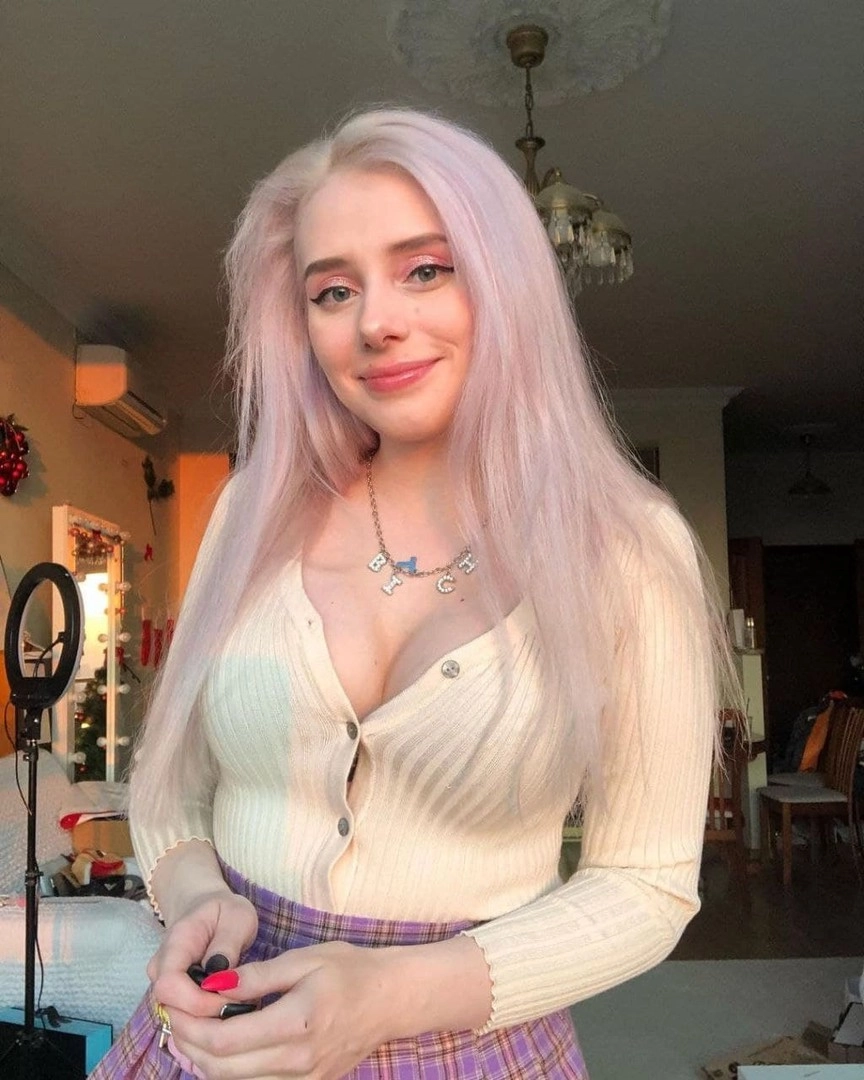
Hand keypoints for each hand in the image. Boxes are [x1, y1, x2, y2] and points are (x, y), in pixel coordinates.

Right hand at [148, 889, 258, 1020]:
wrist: (206, 910)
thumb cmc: (225, 912)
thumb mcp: (237, 916)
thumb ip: (228, 943)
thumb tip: (218, 974)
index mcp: (175, 944)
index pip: (169, 985)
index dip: (197, 1002)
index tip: (231, 1000)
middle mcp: (160, 969)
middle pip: (172, 1010)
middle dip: (208, 1018)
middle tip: (243, 1007)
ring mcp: (163, 987)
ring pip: (177, 1021)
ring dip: (209, 1024)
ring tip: (241, 1006)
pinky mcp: (172, 1000)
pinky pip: (184, 1023)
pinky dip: (206, 1025)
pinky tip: (230, 1012)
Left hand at [168, 940, 394, 1078]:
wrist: (390, 999)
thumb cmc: (350, 970)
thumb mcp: (304, 959)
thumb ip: (257, 976)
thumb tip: (213, 985)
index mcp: (297, 1023)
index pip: (225, 1040)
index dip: (191, 1027)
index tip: (174, 1003)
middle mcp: (297, 1061)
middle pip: (221, 1069)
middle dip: (188, 1044)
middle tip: (173, 1016)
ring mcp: (302, 1079)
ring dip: (203, 1061)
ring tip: (186, 1031)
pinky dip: (227, 1070)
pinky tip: (216, 1049)